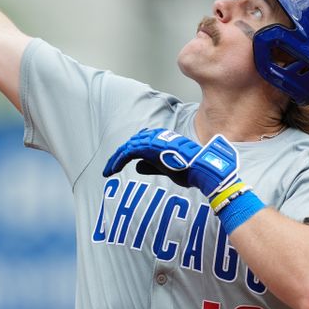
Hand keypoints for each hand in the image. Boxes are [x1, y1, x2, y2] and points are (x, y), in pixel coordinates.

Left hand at [102, 128, 239, 197]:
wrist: (201, 170)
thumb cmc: (188, 170)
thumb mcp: (165, 169)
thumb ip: (151, 166)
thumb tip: (137, 167)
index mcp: (161, 140)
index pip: (139, 144)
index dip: (126, 155)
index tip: (117, 167)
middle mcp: (156, 137)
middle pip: (131, 144)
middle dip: (117, 157)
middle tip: (108, 169)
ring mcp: (153, 141)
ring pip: (127, 147)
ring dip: (116, 159)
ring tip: (108, 171)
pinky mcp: (150, 147)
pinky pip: (129, 152)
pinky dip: (119, 160)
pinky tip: (113, 169)